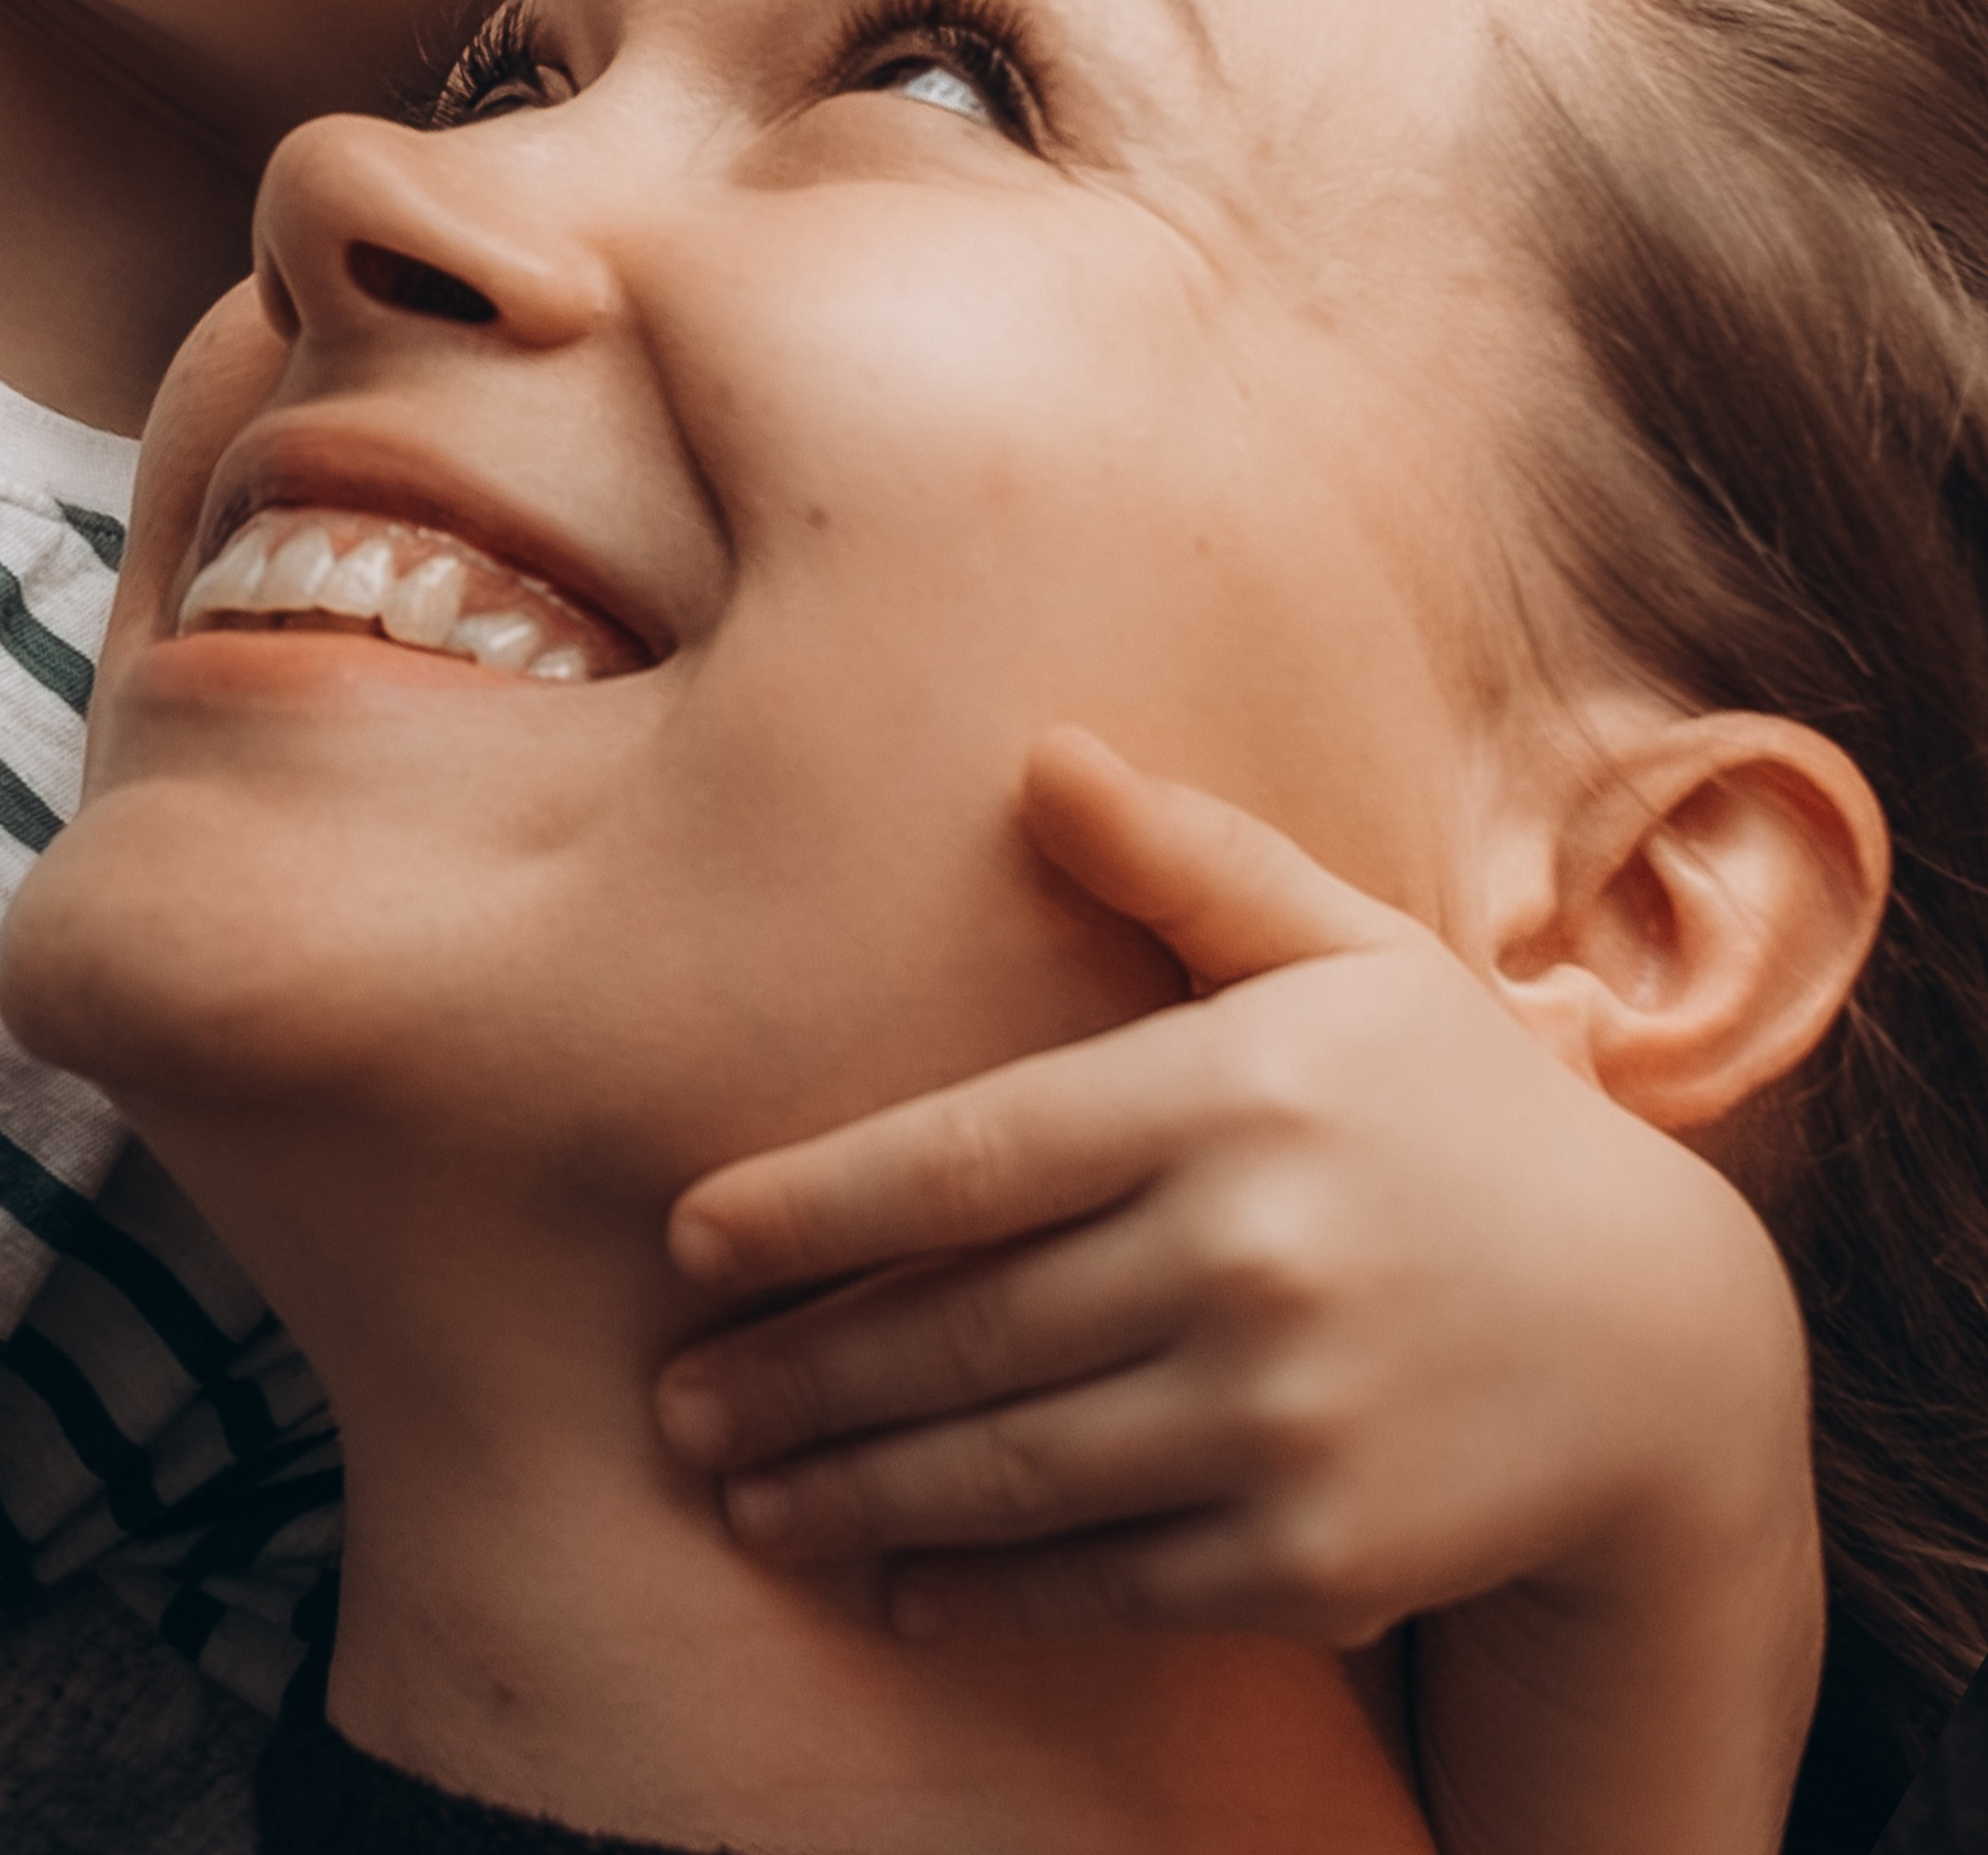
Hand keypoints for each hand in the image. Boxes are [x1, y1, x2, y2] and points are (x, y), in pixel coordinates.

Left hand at [656, 728, 1807, 1655]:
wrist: (1661, 1349)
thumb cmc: (1465, 1116)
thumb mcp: (1351, 956)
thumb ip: (1191, 863)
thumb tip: (1041, 751)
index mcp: (1234, 1092)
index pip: (964, 1160)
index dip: (808, 1209)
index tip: (687, 1242)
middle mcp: (1247, 1255)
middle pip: (958, 1328)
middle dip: (795, 1373)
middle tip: (678, 1401)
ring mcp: (1281, 1418)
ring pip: (1006, 1467)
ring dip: (849, 1491)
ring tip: (745, 1495)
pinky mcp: (1315, 1557)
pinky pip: (1100, 1579)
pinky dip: (979, 1586)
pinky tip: (891, 1578)